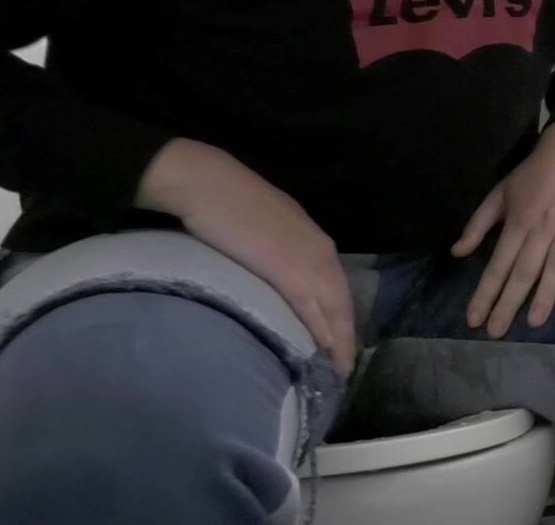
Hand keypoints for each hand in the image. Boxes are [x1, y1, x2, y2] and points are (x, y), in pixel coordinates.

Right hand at [136, 138, 357, 374]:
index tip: (341, 341)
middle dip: (346, 335)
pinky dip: (320, 329)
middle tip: (345, 367)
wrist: (208, 184)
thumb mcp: (267, 227)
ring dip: (338, 340)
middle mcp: (319, 250)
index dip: (341, 315)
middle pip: (341, 301)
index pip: (337, 285)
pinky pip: (310, 306)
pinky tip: (325, 349)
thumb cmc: (229, 203)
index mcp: (314, 239)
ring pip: (332, 308)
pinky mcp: (287, 270)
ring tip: (339, 369)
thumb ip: (278, 250)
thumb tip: (275, 274)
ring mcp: (306, 259)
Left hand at [452, 119, 554, 337]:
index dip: (486, 292)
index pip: (499, 264)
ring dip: (547, 293)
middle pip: (525, 270)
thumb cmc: (532, 174)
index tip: (474, 319)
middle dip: (509, 303)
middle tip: (496, 333)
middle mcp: (544, 226)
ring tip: (535, 322)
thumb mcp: (499, 193)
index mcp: (519, 221)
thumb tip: (458, 253)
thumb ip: (478, 224)